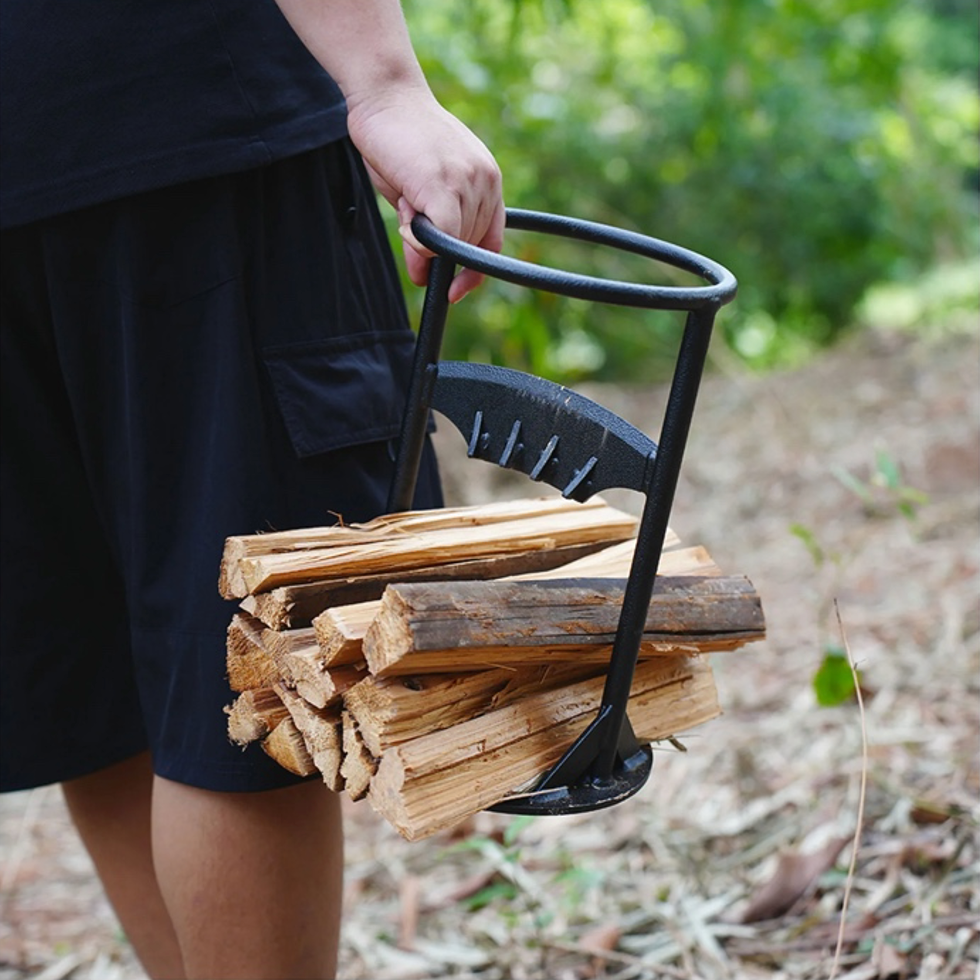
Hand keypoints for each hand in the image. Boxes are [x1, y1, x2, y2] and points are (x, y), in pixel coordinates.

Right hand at [346, 85, 503, 302]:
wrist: (386, 95)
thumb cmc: (399, 141)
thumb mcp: (417, 191)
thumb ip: (428, 229)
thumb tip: (423, 275)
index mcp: (488, 181)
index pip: (491, 241)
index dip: (474, 273)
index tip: (455, 291)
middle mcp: (486, 182)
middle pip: (465, 246)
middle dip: (435, 253)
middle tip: (405, 223)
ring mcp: (468, 183)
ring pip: (450, 243)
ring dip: (420, 237)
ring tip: (403, 197)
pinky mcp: (445, 186)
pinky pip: (441, 238)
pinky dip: (420, 241)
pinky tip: (405, 217)